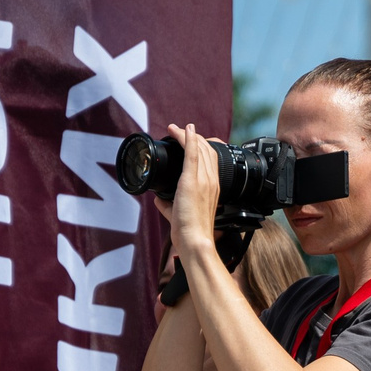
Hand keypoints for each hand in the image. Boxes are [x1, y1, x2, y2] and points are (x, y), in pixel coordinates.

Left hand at [149, 123, 224, 255]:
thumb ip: (169, 204)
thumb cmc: (191, 232)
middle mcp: (212, 181)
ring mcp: (204, 180)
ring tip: (175, 129)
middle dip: (193, 137)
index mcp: (212, 188)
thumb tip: (158, 198)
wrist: (195, 241)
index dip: (202, 146)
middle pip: (207, 150)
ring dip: (187, 135)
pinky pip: (192, 153)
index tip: (190, 140)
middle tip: (179, 131)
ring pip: (199, 148)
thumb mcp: (179, 214)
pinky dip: (188, 139)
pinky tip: (184, 130)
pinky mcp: (192, 181)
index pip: (211, 159)